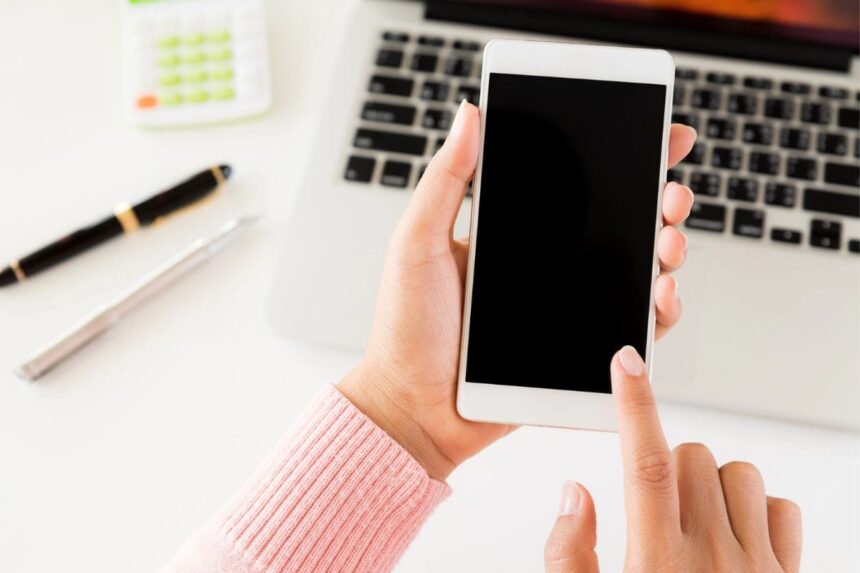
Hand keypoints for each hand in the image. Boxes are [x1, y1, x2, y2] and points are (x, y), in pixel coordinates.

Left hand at [339, 101, 697, 480]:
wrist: (413, 409)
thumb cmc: (406, 330)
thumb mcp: (417, 244)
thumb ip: (445, 181)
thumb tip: (470, 113)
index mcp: (512, 233)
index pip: (576, 184)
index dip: (621, 158)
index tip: (661, 135)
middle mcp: (546, 265)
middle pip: (619, 224)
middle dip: (659, 203)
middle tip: (671, 194)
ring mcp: (565, 307)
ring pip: (635, 272)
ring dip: (667, 251)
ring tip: (670, 242)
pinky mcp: (577, 351)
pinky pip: (630, 328)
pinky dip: (657, 313)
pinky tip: (661, 296)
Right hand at [544, 346, 802, 572]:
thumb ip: (568, 556)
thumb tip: (574, 494)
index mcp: (656, 564)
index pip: (646, 461)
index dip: (634, 403)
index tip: (627, 363)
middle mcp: (712, 559)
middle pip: (690, 456)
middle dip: (665, 461)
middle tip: (652, 505)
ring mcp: (757, 568)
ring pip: (739, 473)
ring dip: (711, 482)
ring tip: (693, 522)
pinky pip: (783, 509)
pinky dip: (759, 510)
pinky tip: (735, 537)